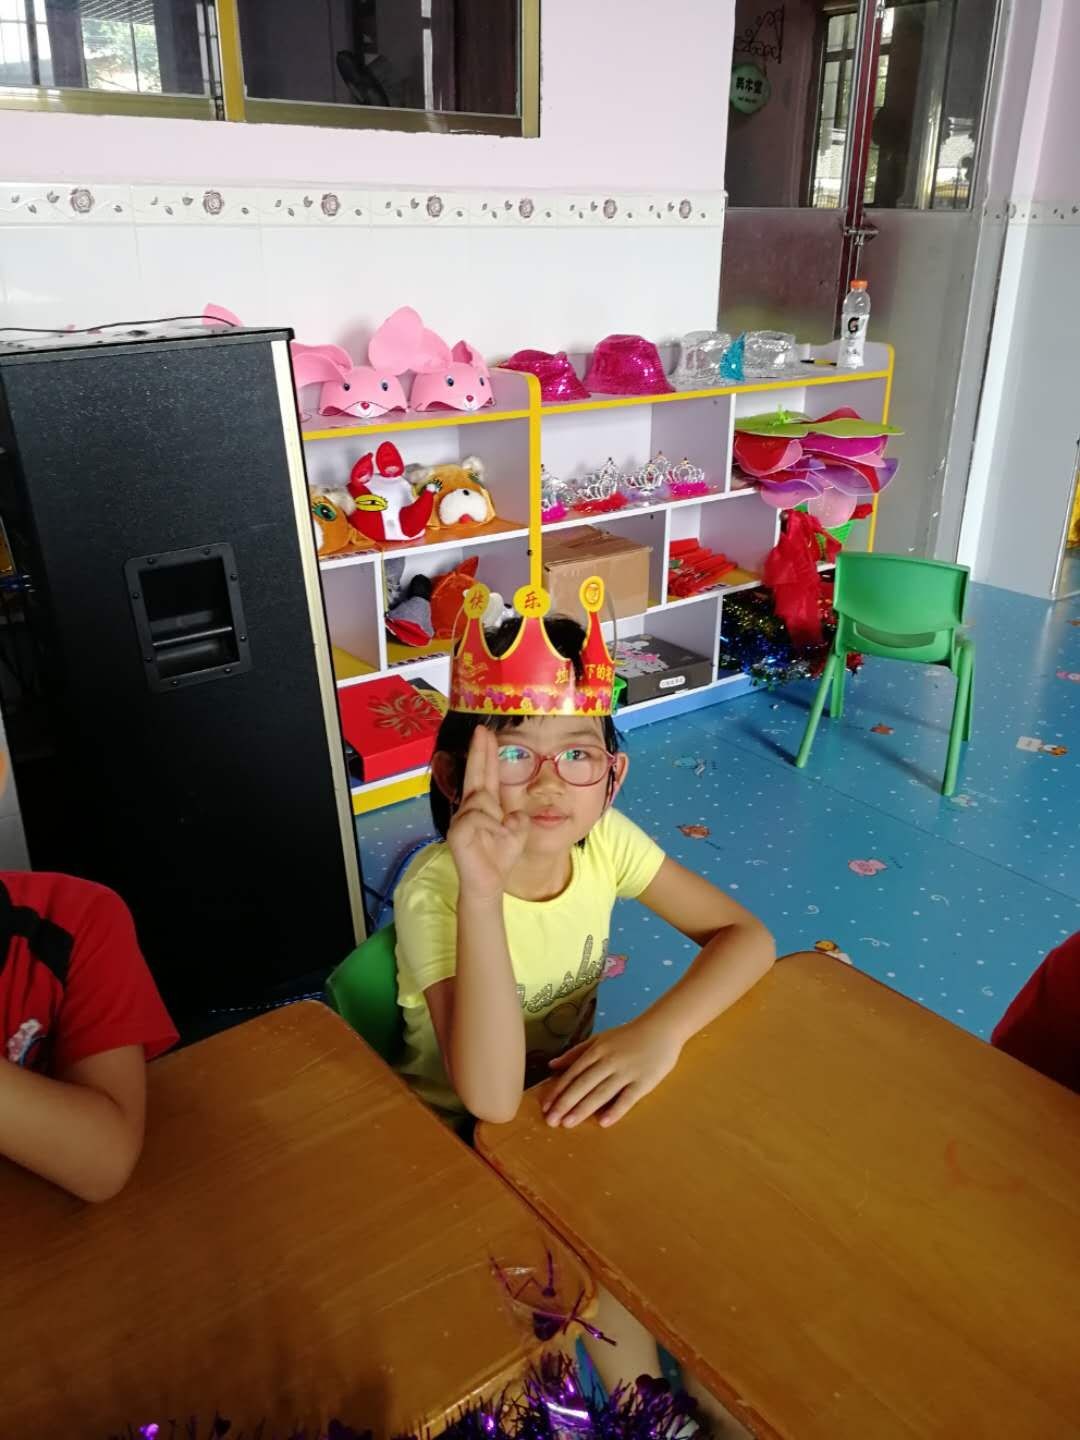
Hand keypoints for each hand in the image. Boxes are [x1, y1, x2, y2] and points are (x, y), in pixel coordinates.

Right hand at [447, 727, 528, 901]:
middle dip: (479, 751)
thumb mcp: (517, 833)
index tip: (486, 733)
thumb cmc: (500, 858)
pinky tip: (491, 839)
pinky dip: (491, 828)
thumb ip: (518, 817)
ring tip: (497, 836)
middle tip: (481, 730)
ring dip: (496, 819)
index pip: (486, 775)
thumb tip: (515, 812)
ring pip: (483, 801)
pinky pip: (479, 818)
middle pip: (476, 774)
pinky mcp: (457, 831)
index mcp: (484, 805)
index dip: (486, 754)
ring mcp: (461, 819)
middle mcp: (469, 808)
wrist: (489, 883)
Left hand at [542, 1018, 681, 1128]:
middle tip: (551, 1121)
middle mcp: (609, 1061)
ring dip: (584, 1109)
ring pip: (602, 1092)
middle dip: (566, 1103)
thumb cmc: (627, 1036)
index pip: (573, 1073)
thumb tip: (552, 1065)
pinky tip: (603, 1122)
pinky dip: (616, 1110)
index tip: (545, 1106)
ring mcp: (626, 1072)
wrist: (661, 1028)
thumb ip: (576, 1053)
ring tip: (568, 1123)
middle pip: (584, 1084)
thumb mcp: (600, 1039)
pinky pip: (628, 1098)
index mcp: (597, 1050)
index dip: (558, 1090)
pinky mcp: (644, 1081)